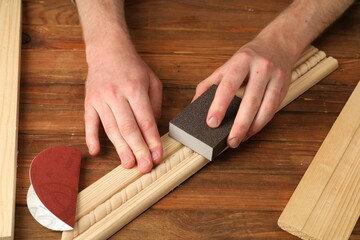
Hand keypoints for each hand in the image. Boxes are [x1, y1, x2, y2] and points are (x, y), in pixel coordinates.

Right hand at [84, 44, 162, 172]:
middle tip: (144, 168)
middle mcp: (116, 95)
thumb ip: (155, 104)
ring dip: (120, 149)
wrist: (107, 50)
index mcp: (135, 89)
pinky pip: (89, 123)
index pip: (146, 121)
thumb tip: (152, 128)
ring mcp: (100, 99)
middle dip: (138, 150)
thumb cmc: (133, 67)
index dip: (152, 141)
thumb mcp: (152, 80)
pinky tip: (96, 152)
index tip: (157, 156)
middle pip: (128, 128)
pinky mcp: (89, 102)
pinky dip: (91, 138)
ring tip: (128, 165)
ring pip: (111, 129)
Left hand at [193, 37, 291, 147]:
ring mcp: (276, 78)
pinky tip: (250, 131)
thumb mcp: (226, 65)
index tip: (211, 123)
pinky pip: (273, 110)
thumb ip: (209, 84)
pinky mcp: (284, 88)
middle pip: (250, 100)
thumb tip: (194, 104)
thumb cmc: (247, 58)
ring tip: (239, 140)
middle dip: (239, 124)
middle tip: (229, 141)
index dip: (219, 105)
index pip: (228, 85)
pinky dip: (261, 124)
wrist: (277, 45)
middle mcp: (261, 68)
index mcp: (241, 61)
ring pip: (266, 108)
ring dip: (252, 128)